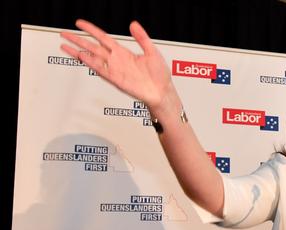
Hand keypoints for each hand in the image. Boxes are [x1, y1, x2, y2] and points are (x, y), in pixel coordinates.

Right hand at [60, 19, 174, 109]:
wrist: (162, 92)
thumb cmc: (159, 75)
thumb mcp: (152, 51)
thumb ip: (141, 37)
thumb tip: (133, 24)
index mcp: (124, 53)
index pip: (103, 38)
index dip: (91, 30)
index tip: (79, 23)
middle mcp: (117, 60)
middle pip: (93, 47)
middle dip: (78, 40)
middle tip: (64, 33)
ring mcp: (115, 70)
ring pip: (93, 58)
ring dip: (78, 52)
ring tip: (65, 46)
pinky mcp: (117, 80)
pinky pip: (102, 70)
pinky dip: (92, 63)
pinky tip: (83, 57)